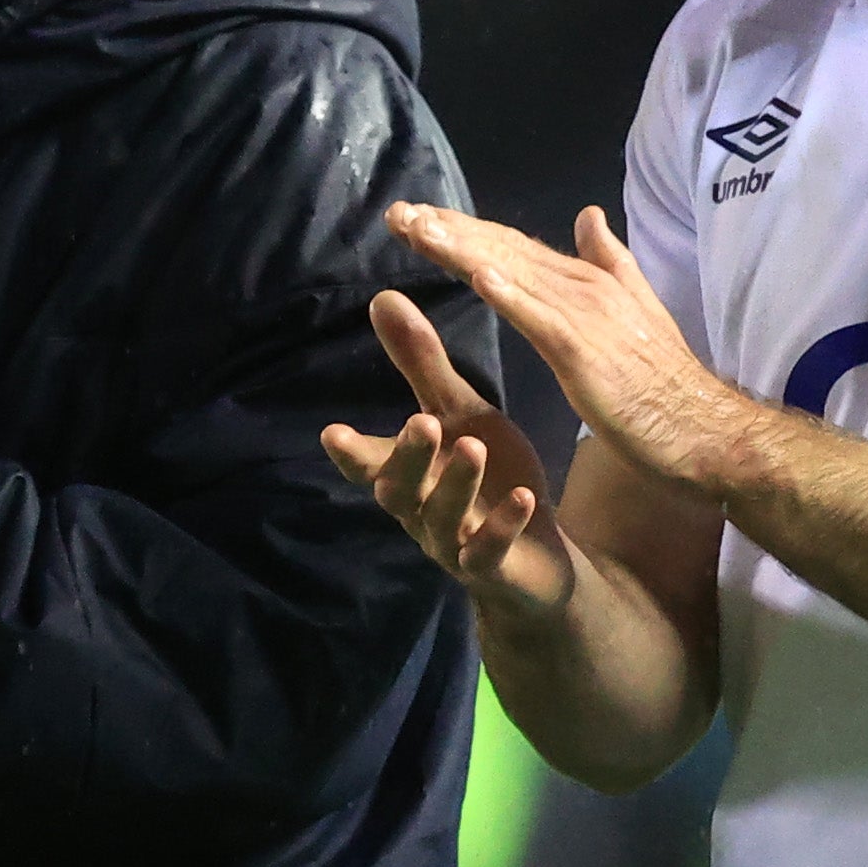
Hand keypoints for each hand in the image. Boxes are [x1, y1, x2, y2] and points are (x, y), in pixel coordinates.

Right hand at [324, 292, 575, 625]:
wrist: (536, 560)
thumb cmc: (489, 477)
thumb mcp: (460, 414)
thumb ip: (420, 365)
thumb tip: (381, 298)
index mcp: (410, 472)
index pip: (369, 464)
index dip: (349, 453)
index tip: (331, 434)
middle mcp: (421, 510)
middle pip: (400, 488)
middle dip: (408, 457)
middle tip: (421, 423)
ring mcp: (454, 543)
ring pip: (442, 517)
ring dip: (456, 483)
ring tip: (472, 448)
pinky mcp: (493, 568)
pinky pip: (490, 551)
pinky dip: (502, 525)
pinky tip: (524, 498)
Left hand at [387, 202, 745, 486]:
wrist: (704, 431)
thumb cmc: (663, 385)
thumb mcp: (633, 312)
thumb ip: (609, 262)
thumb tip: (588, 215)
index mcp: (588, 281)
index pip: (514, 246)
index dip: (465, 230)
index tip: (417, 218)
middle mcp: (585, 286)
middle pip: (504, 249)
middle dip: (448, 230)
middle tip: (396, 214)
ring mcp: (587, 317)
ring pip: (514, 273)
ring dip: (463, 249)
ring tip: (418, 230)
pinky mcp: (587, 354)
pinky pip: (541, 319)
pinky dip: (510, 293)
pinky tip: (477, 276)